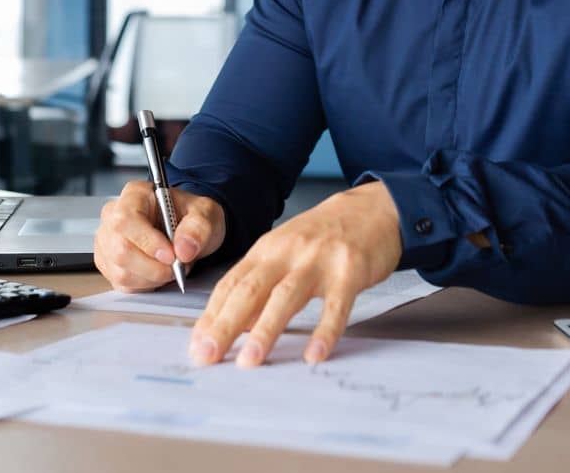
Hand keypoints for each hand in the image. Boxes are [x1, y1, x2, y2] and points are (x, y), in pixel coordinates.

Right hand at [95, 179, 225, 292]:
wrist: (187, 230)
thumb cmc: (190, 216)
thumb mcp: (206, 214)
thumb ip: (199, 227)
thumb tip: (183, 249)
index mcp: (135, 194)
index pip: (126, 219)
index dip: (148, 241)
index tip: (171, 255)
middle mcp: (113, 215)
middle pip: (121, 249)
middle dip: (154, 266)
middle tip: (177, 265)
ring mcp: (107, 241)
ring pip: (121, 271)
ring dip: (153, 277)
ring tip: (170, 265)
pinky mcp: (108, 263)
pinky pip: (123, 283)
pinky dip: (146, 284)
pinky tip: (157, 271)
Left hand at [189, 181, 400, 367]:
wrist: (372, 208)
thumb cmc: (324, 235)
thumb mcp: (286, 251)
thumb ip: (261, 285)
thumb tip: (235, 327)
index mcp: (266, 249)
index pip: (231, 284)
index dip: (212, 316)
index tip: (197, 346)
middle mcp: (288, 253)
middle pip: (250, 291)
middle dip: (225, 325)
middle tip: (209, 355)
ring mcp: (319, 261)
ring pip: (286, 296)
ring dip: (265, 330)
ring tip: (250, 360)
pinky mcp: (350, 271)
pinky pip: (336, 305)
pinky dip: (324, 330)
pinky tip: (314, 353)